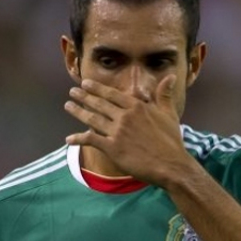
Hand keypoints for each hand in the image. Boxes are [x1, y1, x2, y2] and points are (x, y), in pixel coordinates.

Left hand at [64, 75, 191, 185]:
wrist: (170, 165)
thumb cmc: (171, 140)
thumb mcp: (169, 114)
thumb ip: (164, 95)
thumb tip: (171, 76)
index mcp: (137, 106)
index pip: (112, 94)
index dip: (97, 88)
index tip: (86, 83)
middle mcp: (125, 116)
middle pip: (99, 104)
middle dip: (84, 96)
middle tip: (73, 91)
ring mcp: (117, 132)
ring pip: (92, 119)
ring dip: (78, 111)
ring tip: (68, 105)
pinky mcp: (113, 148)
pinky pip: (91, 140)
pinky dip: (79, 139)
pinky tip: (69, 139)